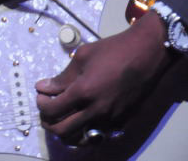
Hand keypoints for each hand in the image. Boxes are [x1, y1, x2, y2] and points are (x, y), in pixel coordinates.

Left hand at [34, 11, 173, 142]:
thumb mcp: (82, 57)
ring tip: (63, 115)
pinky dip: (85, 130)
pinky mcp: (121, 121)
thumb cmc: (113, 50)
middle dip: (48, 122)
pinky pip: (97, 133)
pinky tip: (82, 116)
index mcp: (83, 92)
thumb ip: (62, 76)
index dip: (41, 103)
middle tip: (47, 108)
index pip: (52, 110)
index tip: (41, 95)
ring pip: (80, 137)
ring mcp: (110, 119)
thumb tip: (44, 87)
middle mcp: (96, 110)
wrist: (146, 54)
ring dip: (66, 130)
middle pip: (62, 131)